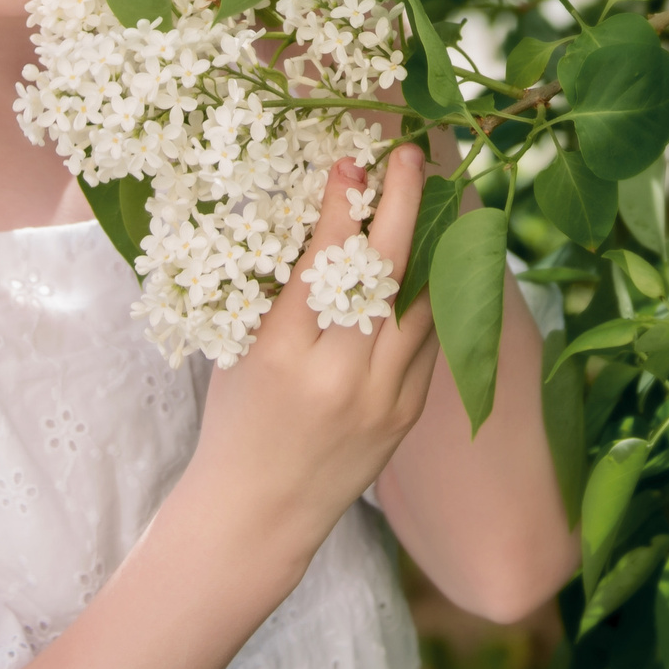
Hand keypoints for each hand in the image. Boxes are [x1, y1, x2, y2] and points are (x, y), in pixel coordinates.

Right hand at [175, 143, 441, 578]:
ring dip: (431, 242)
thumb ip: (278, 291)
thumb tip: (318, 214)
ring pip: (422, 304)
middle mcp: (340, 376)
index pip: (322, 265)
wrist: (260, 512)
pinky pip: (427, 341)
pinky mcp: (407, 413)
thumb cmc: (236, 419)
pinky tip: (430, 257)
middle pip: (384, 276)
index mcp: (283, 355)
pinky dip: (429, 294)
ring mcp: (383, 398)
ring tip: (432, 193)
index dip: (341, 209)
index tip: (351, 163)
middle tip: (410, 156)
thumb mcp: (238, 348)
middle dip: (402, 206)